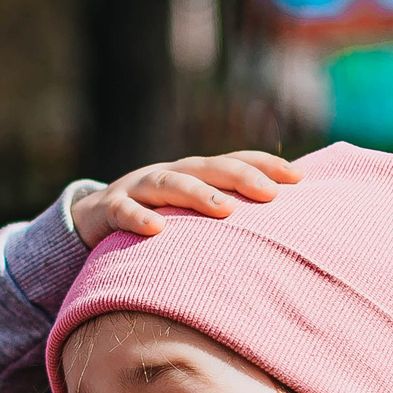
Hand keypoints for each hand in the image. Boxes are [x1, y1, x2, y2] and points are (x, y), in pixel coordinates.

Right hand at [70, 151, 301, 247]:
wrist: (92, 220)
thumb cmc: (156, 217)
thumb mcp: (189, 212)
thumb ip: (224, 211)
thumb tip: (281, 224)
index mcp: (194, 173)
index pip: (234, 161)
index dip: (265, 166)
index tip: (300, 179)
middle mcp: (170, 173)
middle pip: (208, 168)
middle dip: (241, 177)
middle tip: (271, 194)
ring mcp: (138, 188)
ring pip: (169, 183)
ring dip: (198, 194)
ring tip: (225, 210)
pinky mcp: (108, 210)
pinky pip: (123, 211)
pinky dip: (139, 218)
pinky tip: (158, 231)